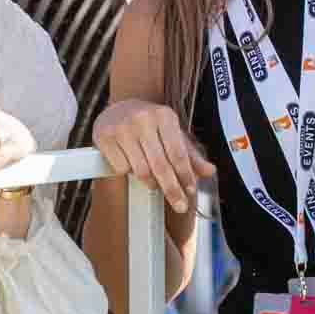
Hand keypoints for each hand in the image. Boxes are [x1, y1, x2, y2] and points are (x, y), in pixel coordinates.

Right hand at [92, 98, 216, 213]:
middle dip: (172, 189)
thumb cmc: (151, 124)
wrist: (119, 108)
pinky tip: (130, 162)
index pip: (178, 153)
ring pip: (140, 170)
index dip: (185, 175)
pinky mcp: (104, 137)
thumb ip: (191, 154)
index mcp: (164, 116)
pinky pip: (121, 169)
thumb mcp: (173, 134)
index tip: (190, 191)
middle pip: (160, 165)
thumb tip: (210, 171)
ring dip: (150, 182)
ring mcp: (122, 127)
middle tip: (180, 206)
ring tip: (153, 181)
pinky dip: (127, 172)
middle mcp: (143, 119)